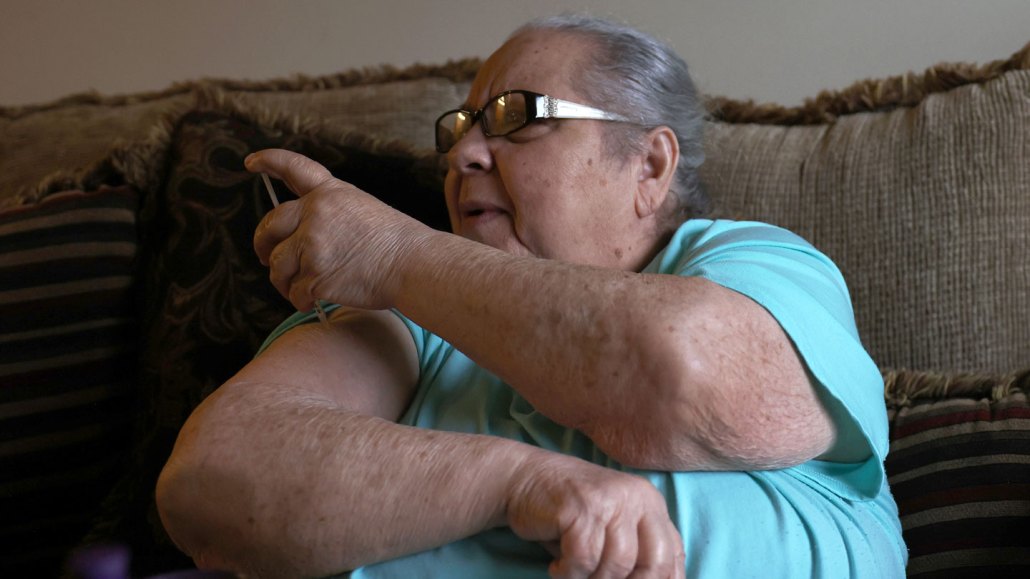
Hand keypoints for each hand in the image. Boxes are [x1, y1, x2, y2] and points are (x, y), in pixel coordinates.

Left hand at [246, 149, 432, 310]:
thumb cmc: (397, 243)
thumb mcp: (363, 210)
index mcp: (330, 194)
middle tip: (265, 257)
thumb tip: (302, 238)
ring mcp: (312, 246)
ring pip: (277, 266)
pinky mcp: (315, 276)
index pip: (293, 168)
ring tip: (300, 288)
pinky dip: (301, 301)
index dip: (269, 161)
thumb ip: (329, 215)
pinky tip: (314, 300)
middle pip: (269, 226)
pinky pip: (294, 292)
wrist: (413, 265)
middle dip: (263, 245)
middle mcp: (315, 214)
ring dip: (284, 281)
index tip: (252, 162)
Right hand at [506, 453, 685, 578]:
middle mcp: (637, 497)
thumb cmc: (569, 515)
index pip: (672, 557)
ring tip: (573, 573)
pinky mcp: (582, 507)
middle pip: (654, 565)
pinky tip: (557, 567)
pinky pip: (584, 559)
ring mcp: (610, 499)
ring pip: (617, 566)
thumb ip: (637, 556)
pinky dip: (568, 573)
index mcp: (651, 503)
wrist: (524, 478)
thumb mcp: (612, 531)